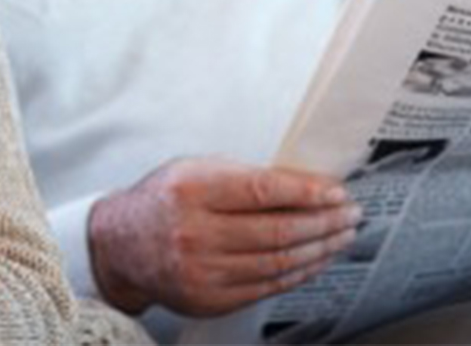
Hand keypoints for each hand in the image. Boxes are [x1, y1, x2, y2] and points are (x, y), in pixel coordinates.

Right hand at [87, 157, 358, 316]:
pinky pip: (266, 287)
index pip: (261, 190)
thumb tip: (305, 183)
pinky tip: (317, 259)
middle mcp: (194, 233)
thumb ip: (243, 176)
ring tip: (342, 235)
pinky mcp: (208, 299)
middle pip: (276, 230)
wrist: (120, 245)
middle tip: (350, 214)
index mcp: (190, 190)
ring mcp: (201, 272)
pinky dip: (298, 273)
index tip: (337, 191)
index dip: (306, 192)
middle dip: (323, 221)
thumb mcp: (194, 170)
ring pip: (277, 262)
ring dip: (319, 249)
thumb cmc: (163, 200)